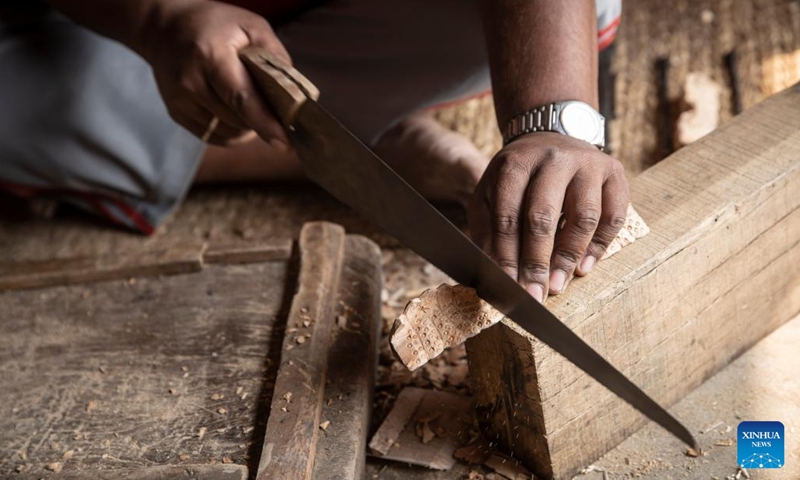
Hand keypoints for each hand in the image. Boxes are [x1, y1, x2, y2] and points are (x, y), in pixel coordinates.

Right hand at [140, 0, 288, 146]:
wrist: (163, 28)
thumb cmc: (213, 24)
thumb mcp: (250, 26)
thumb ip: (274, 56)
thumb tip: (294, 93)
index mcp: (210, 56)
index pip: (241, 98)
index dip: (265, 123)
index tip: (285, 142)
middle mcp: (190, 82)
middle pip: (237, 120)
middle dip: (263, 120)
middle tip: (277, 111)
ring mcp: (180, 101)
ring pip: (228, 132)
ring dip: (248, 128)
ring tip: (254, 106)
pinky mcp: (177, 113)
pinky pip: (214, 136)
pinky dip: (232, 131)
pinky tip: (237, 114)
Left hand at [468, 133, 629, 301]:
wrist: (551, 138)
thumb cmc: (517, 177)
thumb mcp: (489, 193)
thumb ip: (487, 230)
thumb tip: (492, 272)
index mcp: (516, 163)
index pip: (508, 215)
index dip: (507, 254)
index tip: (508, 285)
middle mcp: (553, 159)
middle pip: (544, 216)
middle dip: (537, 261)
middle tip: (535, 294)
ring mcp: (587, 164)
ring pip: (583, 216)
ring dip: (569, 257)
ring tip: (558, 285)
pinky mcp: (614, 172)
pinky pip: (614, 215)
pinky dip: (600, 245)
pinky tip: (584, 268)